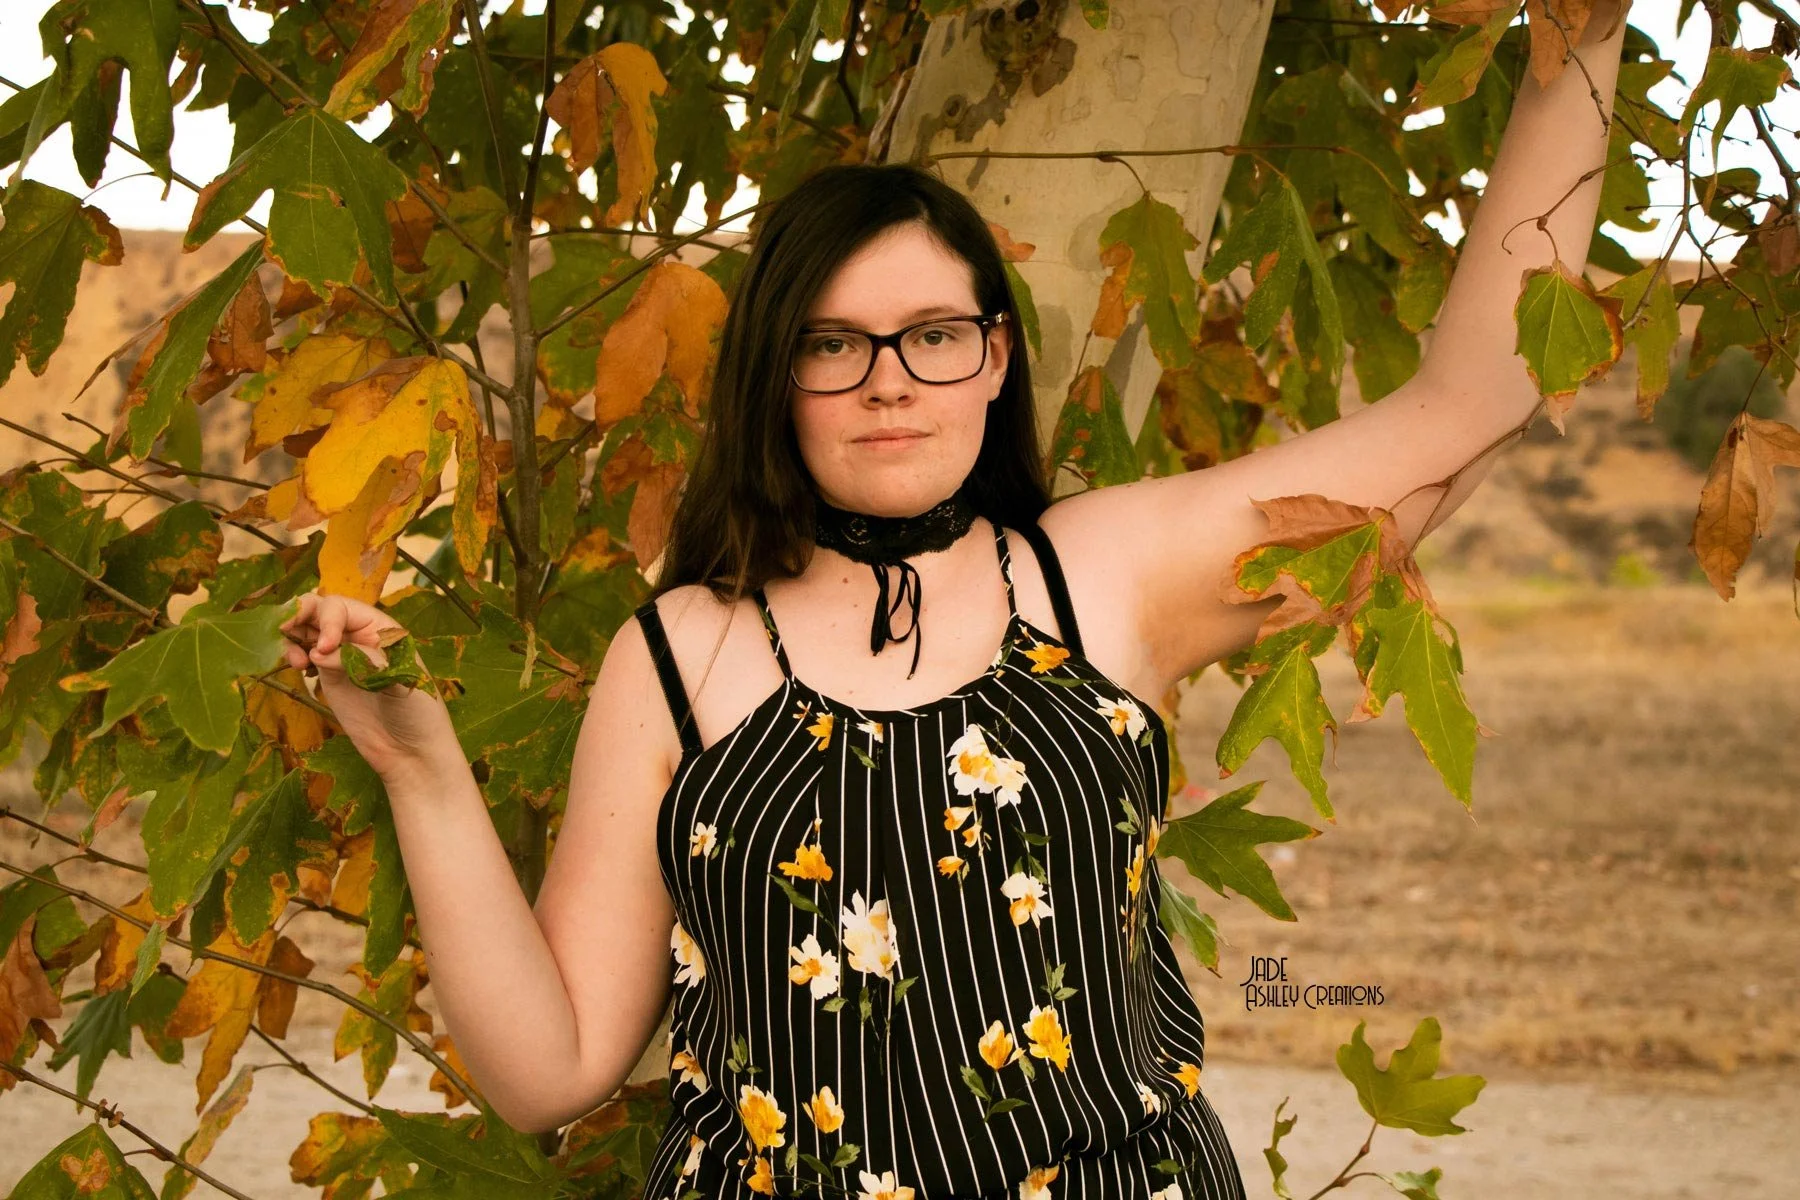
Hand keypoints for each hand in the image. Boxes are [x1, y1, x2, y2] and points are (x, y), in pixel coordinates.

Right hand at [279, 591, 460, 785]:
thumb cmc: (418, 711)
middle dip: (299, 615)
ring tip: (297, 662)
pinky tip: (300, 668)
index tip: (324, 647)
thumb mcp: (399, 679)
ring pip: (306, 631)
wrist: (411, 752)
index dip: (328, 621)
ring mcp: (342, 656)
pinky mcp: (329, 677)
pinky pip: (305, 654)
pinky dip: (294, 654)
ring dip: (292, 637)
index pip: (342, 608)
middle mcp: (359, 636)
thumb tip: (318, 652)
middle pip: (320, 610)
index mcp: (381, 628)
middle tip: (285, 632)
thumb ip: (363, 661)